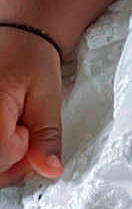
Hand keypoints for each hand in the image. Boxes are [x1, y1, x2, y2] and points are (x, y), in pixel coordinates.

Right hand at [0, 27, 63, 186]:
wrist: (15, 38)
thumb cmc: (30, 58)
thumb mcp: (47, 96)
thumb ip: (46, 136)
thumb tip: (50, 170)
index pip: (4, 157)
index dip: (24, 147)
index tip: (28, 124)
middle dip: (12, 158)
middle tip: (22, 127)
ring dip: (3, 156)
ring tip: (12, 126)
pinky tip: (4, 131)